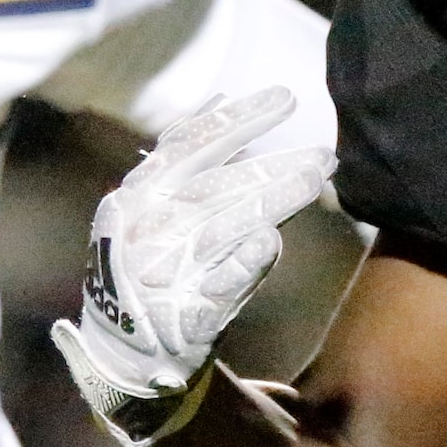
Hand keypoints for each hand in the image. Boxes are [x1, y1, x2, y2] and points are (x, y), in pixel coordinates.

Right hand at [50, 88, 333, 445]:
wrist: (123, 349)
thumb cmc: (150, 261)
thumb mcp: (150, 203)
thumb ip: (184, 155)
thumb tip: (222, 99)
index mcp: (137, 196)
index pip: (190, 146)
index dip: (238, 119)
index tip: (286, 97)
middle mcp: (145, 231)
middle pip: (215, 188)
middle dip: (271, 166)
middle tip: (322, 153)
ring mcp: (163, 275)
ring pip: (222, 231)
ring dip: (270, 202)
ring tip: (316, 180)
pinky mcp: (184, 317)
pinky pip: (216, 287)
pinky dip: (241, 264)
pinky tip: (271, 241)